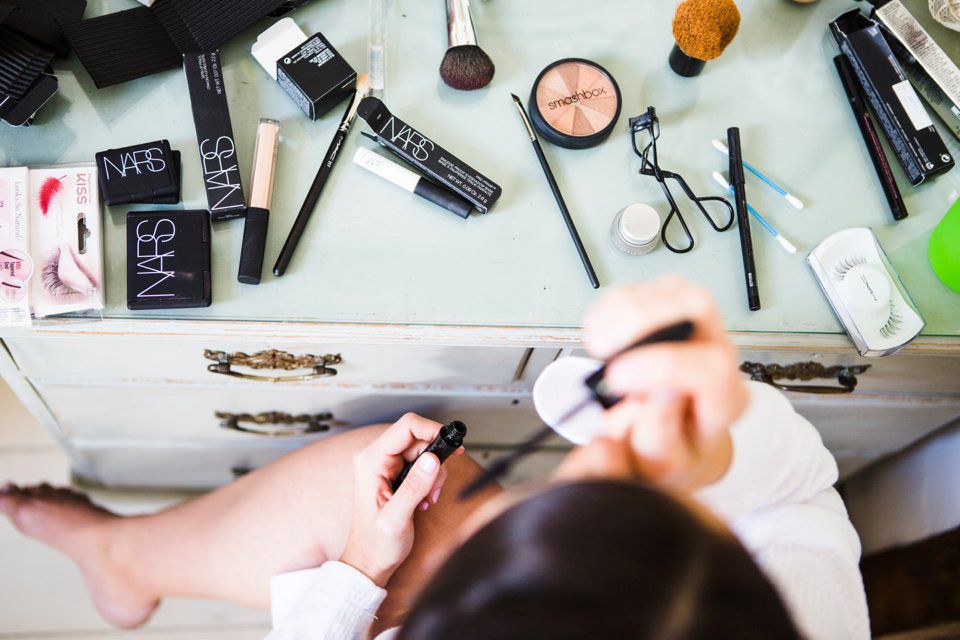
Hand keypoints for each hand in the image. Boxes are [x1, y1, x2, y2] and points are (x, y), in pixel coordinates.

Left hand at [340, 413, 461, 586]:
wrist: (371, 560)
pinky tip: (424, 498)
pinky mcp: (396, 473)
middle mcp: (376, 458)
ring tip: (426, 498)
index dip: (432, 429)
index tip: (451, 444)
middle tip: (435, 486)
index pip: (406, 427)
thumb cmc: (375, 545)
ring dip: (433, 474)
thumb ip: (413, 488)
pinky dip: (430, 480)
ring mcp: (386, 465)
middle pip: (418, 438)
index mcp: (370, 462)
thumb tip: (432, 459)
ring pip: (424, 451)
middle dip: (434, 461)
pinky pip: (422, 464)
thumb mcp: (395, 519)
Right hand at [576, 277, 746, 489]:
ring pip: (673, 290)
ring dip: (624, 310)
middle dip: (641, 318)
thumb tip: (647, 403)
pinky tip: (598, 331)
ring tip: (596, 343)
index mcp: (725, 400)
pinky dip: (613, 304)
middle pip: (698, 306)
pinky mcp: (670, 311)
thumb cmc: (668, 452)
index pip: (711, 368)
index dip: (662, 366)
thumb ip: (654, 442)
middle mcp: (718, 354)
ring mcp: (697, 328)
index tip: (616, 378)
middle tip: (602, 347)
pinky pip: (646, 289)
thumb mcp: (659, 468)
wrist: (671, 441)